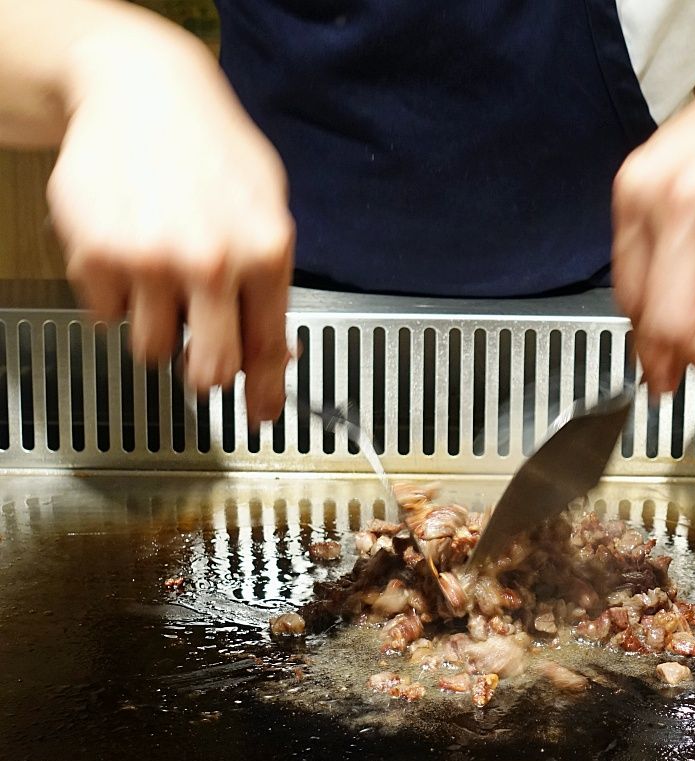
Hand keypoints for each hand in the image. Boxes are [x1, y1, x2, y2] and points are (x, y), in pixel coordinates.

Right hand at [47, 27, 293, 421]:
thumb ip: (270, 281)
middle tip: (196, 357)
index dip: (266, 392)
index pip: (268, 347)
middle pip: (209, 369)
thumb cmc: (208, 147)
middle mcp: (211, 261)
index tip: (262, 415)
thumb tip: (275, 352)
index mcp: (265, 250)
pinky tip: (129, 251)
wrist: (138, 88)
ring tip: (160, 276)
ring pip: (151, 349)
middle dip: (204, 372)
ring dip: (156, 326)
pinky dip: (117, 294)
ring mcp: (151, 260)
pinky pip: (108, 314)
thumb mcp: (266, 205)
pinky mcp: (97, 254)